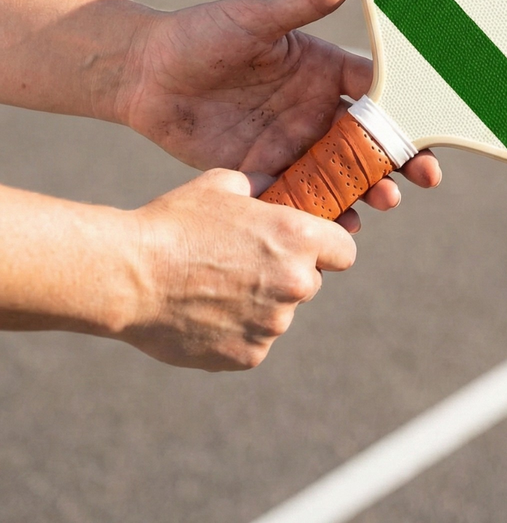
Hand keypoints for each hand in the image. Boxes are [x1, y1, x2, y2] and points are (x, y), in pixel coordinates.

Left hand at [117, 0, 439, 213]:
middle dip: (403, 158)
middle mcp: (317, 109)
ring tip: (383, 203)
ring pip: (345, 173)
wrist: (144, 76)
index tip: (435, 127)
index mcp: (325, 70)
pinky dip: (325, 214)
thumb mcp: (257, 16)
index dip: (410, 108)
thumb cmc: (202, 33)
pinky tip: (341, 226)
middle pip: (373, 139)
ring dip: (371, 189)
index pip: (380, 90)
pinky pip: (303, 197)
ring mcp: (294, 144)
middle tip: (425, 178)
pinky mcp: (266, 173)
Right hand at [123, 169, 355, 369]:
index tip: (311, 249)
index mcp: (299, 238)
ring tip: (213, 288)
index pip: (345, 250)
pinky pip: (254, 341)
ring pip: (280, 314)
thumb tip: (276, 184)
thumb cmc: (175, 223)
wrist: (128, 276)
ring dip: (260, 304)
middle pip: (310, 283)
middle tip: (244, 265)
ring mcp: (274, 324)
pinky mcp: (249, 355)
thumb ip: (262, 186)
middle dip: (286, 274)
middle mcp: (296, 283)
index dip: (329, 248)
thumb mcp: (224, 184)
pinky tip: (203, 314)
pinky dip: (236, 331)